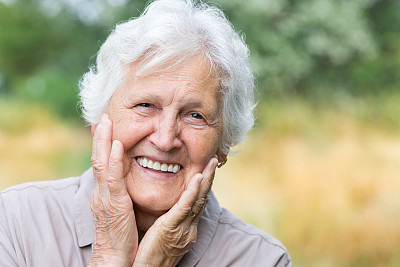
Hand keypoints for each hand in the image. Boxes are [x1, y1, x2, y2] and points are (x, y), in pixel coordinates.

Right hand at [88, 114, 137, 266]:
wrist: (114, 258)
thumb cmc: (121, 236)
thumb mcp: (120, 210)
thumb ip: (121, 194)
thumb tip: (127, 181)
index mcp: (104, 193)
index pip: (102, 163)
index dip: (102, 144)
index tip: (105, 126)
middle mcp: (101, 191)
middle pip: (98, 158)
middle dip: (100, 136)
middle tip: (103, 116)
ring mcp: (106, 196)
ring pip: (102, 163)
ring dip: (104, 140)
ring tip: (106, 121)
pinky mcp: (114, 204)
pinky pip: (113, 178)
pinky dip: (113, 159)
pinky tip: (117, 144)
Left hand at [133, 157, 217, 266]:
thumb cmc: (150, 255)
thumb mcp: (165, 235)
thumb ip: (170, 220)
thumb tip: (170, 208)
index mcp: (187, 227)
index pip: (198, 201)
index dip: (204, 184)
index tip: (207, 168)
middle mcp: (189, 227)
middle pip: (203, 197)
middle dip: (210, 177)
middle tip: (215, 158)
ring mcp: (183, 228)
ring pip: (198, 199)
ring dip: (206, 178)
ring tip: (212, 161)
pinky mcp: (171, 227)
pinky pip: (185, 207)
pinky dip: (192, 191)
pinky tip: (198, 178)